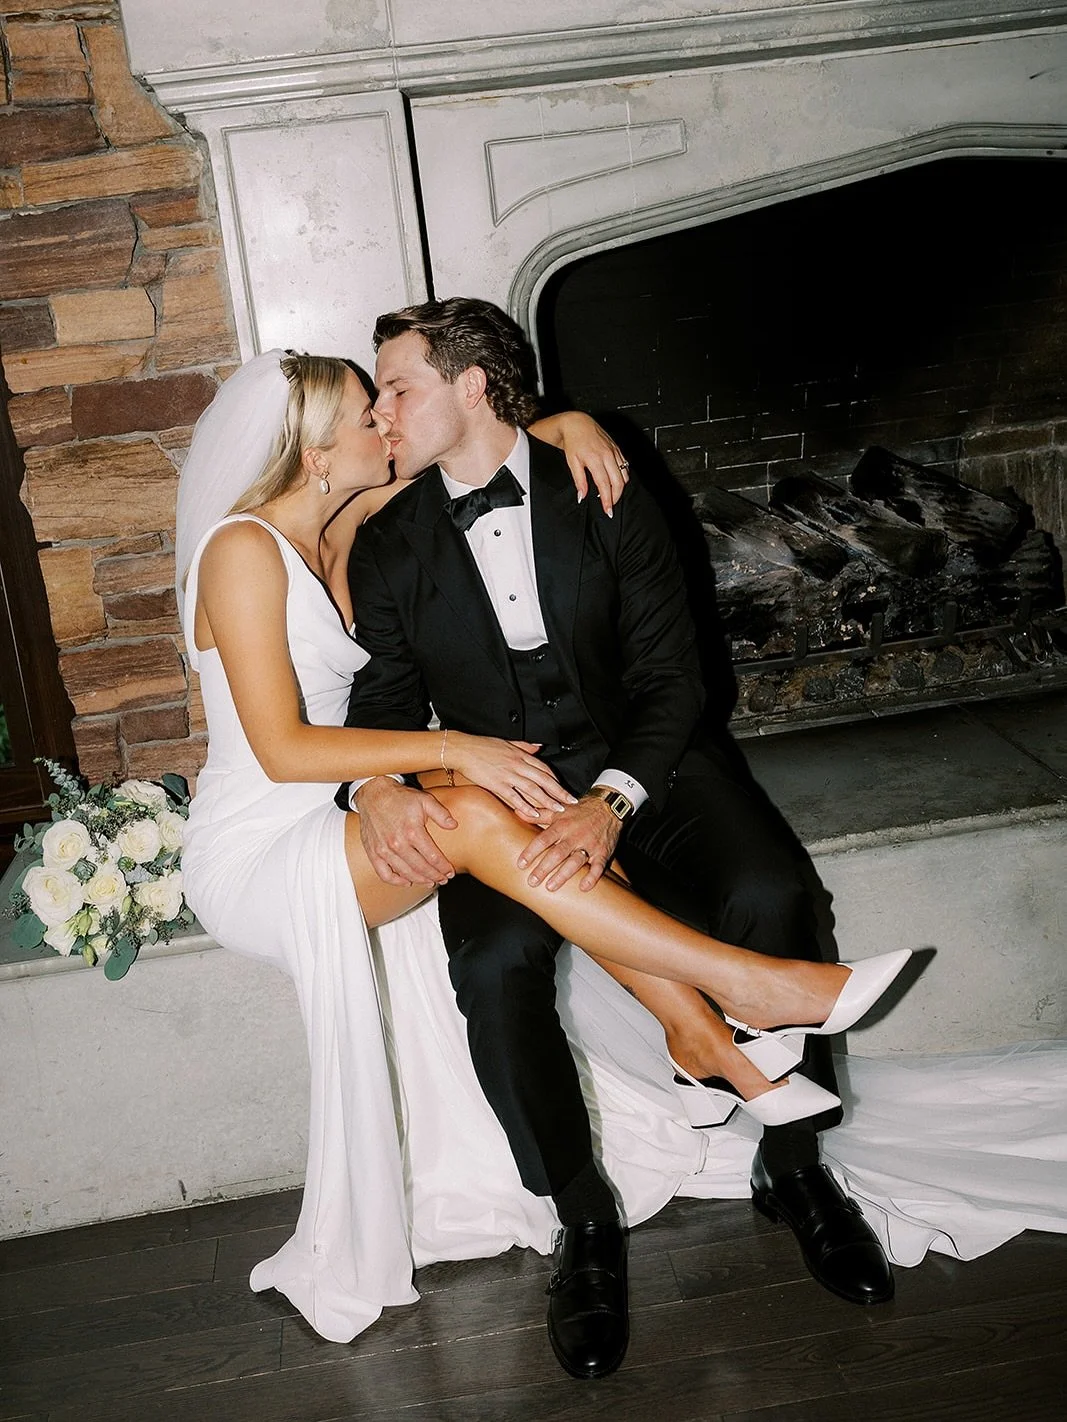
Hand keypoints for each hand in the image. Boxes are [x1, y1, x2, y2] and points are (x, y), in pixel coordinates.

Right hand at [353, 776, 457, 885]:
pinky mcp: (373, 852)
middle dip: (435, 876)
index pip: (432, 857)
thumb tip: (454, 825)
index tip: (450, 872)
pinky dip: (396, 881)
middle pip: (420, 868)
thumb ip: (441, 813)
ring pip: (405, 873)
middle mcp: (398, 843)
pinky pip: (384, 874)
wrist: (373, 794)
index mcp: (412, 831)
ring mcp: (384, 850)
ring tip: (430, 882)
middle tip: (443, 880)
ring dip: (419, 880)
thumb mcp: (424, 800)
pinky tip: (406, 882)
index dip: (443, 867)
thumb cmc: (401, 797)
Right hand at [449, 734, 576, 822]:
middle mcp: (517, 764)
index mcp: (520, 755)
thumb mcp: (507, 742)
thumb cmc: (483, 746)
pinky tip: (533, 813)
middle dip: (559, 792)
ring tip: (558, 810)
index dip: (556, 780)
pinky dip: (524, 805)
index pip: (544, 768)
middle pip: (543, 779)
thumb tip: (539, 746)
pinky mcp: (497, 784)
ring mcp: (508, 774)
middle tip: (570, 802)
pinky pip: (514, 796)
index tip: (564, 789)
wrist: (463, 748)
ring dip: (547, 800)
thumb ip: (525, 746)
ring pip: (533, 789)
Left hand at [516, 794, 621, 891]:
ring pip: (575, 861)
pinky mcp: (603, 851)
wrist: (608, 806)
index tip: (520, 864)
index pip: (544, 839)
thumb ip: (538, 814)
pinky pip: (598, 866)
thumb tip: (516, 812)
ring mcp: (590, 844)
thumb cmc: (579, 811)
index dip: (531, 851)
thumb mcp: (558, 811)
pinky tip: (583, 887)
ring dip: (563, 875)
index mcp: (562, 825)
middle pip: (557, 853)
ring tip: (550, 887)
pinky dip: (592, 877)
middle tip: (531, 882)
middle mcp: (575, 835)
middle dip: (544, 868)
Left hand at [532, 411, 629, 515]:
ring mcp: (614, 451)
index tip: (608, 510)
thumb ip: (579, 481)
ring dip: (621, 487)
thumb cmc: (573, 441)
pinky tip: (617, 482)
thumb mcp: (572, 462)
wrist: (577, 423)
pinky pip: (625, 465)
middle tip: (611, 506)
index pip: (604, 485)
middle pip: (618, 482)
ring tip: (613, 495)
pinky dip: (623, 476)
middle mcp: (607, 455)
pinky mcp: (617, 448)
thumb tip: (582, 496)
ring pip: (625, 474)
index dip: (607, 500)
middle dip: (616, 497)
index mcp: (595, 459)